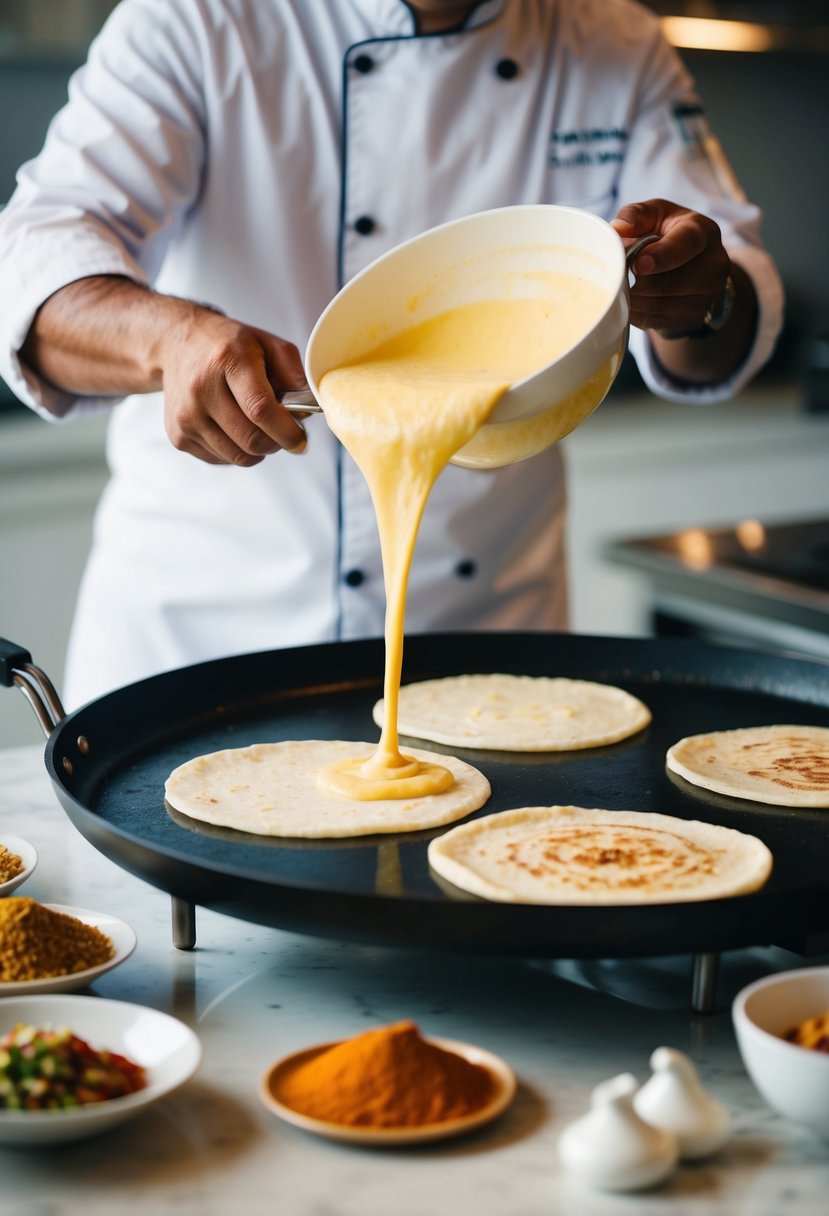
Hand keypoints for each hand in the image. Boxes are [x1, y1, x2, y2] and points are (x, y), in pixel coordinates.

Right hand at [159, 305, 308, 465]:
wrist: (176, 345)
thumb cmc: (227, 346)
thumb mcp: (265, 342)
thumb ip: (292, 370)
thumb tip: (308, 406)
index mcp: (227, 360)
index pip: (260, 409)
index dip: (286, 431)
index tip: (300, 439)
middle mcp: (201, 389)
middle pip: (251, 439)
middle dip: (277, 444)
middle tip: (284, 434)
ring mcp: (186, 416)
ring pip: (238, 456)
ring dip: (258, 450)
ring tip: (259, 429)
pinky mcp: (178, 436)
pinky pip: (221, 459)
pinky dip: (237, 451)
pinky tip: (235, 429)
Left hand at [611, 198, 730, 334]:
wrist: (690, 263)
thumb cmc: (667, 233)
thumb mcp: (655, 214)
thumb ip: (636, 215)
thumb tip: (618, 228)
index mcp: (703, 232)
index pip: (686, 244)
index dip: (661, 256)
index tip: (637, 265)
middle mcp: (713, 264)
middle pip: (672, 282)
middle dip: (639, 282)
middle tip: (618, 278)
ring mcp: (708, 294)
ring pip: (662, 305)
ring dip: (635, 300)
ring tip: (620, 289)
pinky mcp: (695, 316)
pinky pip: (658, 321)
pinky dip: (638, 314)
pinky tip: (629, 303)